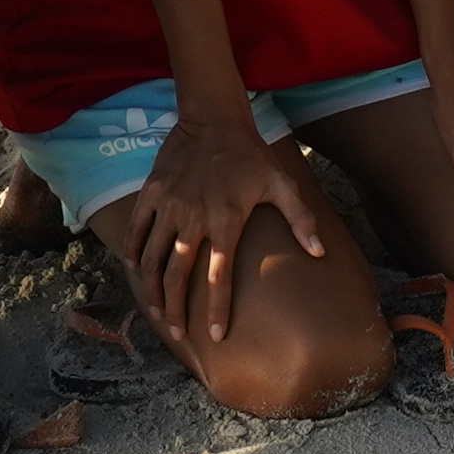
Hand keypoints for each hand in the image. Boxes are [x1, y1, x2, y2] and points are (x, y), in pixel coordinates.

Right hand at [108, 109, 328, 344]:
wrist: (213, 118)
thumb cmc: (251, 154)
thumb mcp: (282, 183)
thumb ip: (301, 219)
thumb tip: (320, 252)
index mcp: (227, 221)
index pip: (220, 276)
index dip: (216, 309)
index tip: (215, 335)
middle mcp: (194, 218)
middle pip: (178, 276)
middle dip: (176, 310)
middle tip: (178, 335)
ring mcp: (169, 206)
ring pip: (153, 258)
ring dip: (152, 290)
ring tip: (158, 313)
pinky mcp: (152, 193)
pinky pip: (138, 230)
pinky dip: (134, 253)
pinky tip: (137, 271)